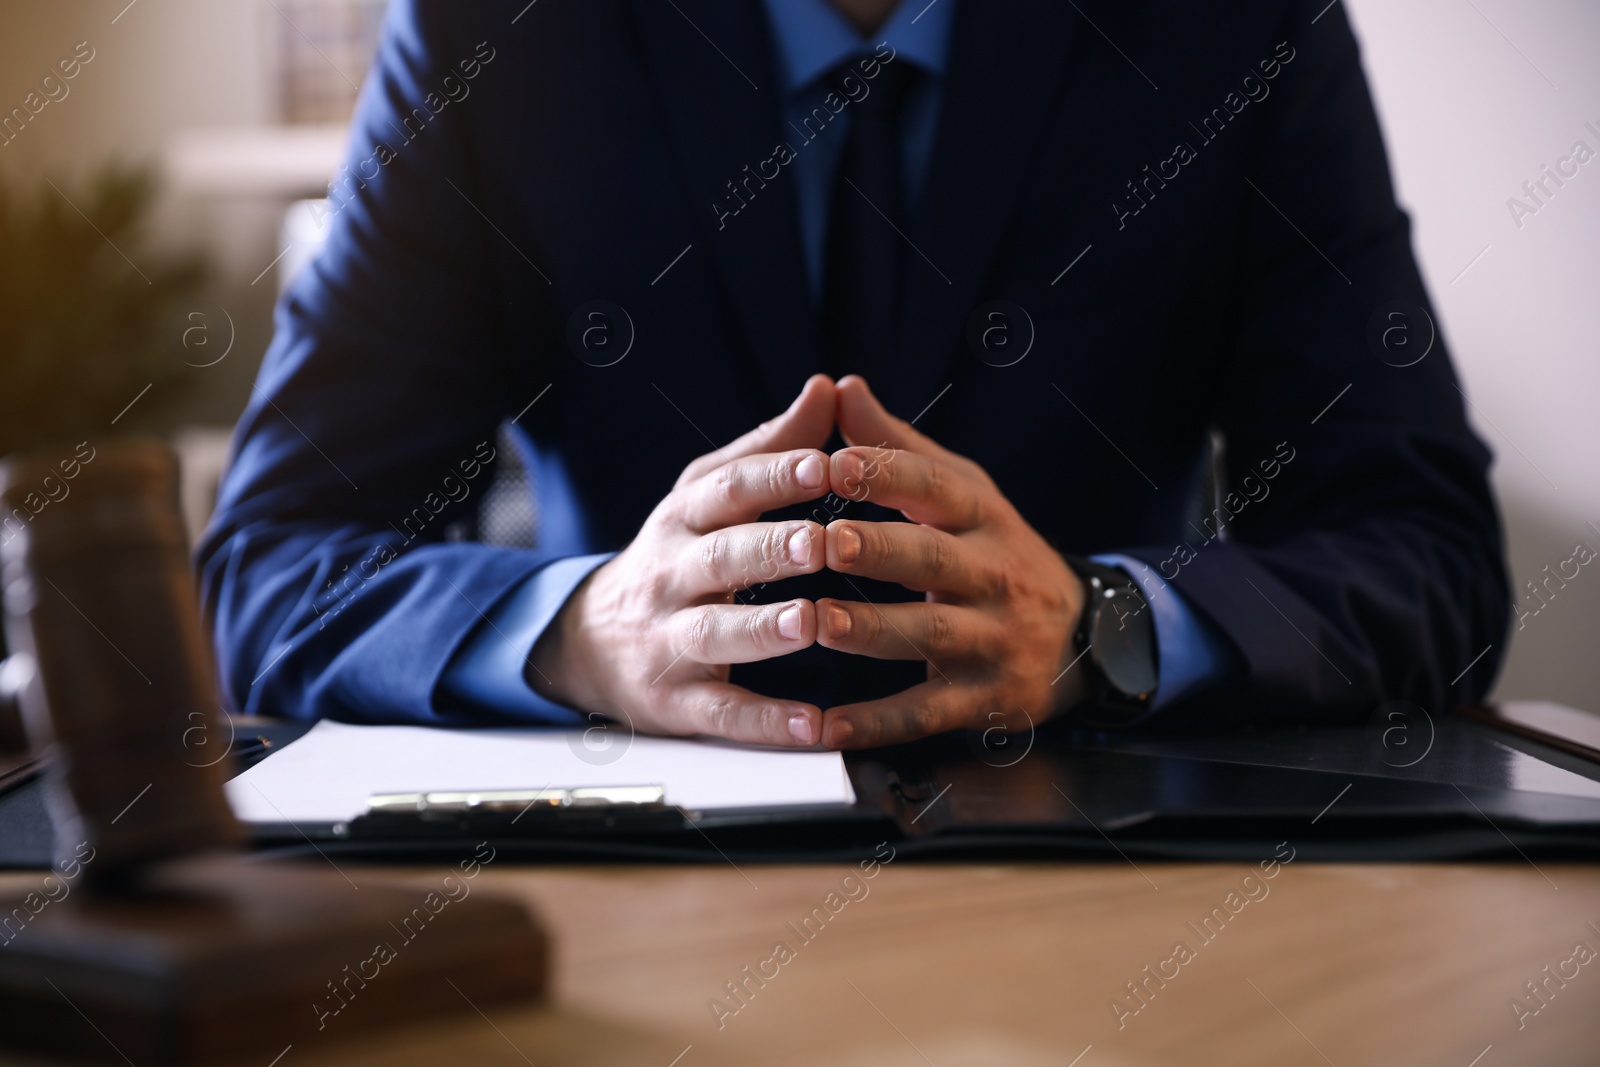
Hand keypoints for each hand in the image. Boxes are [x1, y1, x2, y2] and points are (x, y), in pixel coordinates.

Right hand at [529, 375, 836, 745]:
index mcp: (686, 518)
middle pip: (720, 557)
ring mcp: (671, 639)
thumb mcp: (707, 494)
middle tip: (821, 542)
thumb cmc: (677, 555)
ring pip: (716, 632)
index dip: (776, 475)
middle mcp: (673, 574)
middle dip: (771, 549)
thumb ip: (770, 448)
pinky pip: (723, 713)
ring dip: (764, 629)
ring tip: (810, 622)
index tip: (824, 463)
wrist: (589, 641)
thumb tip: (829, 387)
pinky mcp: (677, 702)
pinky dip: (767, 722)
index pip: (728, 488)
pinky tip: (814, 724)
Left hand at [815, 376, 1086, 747]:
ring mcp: (991, 640)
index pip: (935, 487)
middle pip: (933, 561)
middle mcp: (992, 575)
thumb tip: (841, 386)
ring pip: (928, 635)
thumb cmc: (997, 553)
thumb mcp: (964, 493)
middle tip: (823, 541)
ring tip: (817, 622)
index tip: (836, 459)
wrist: (1085, 637)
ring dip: (871, 629)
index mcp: (980, 517)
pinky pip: (925, 712)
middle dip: (878, 550)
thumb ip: (899, 448)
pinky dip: (876, 722)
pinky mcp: (983, 699)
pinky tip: (828, 724)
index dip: (887, 473)